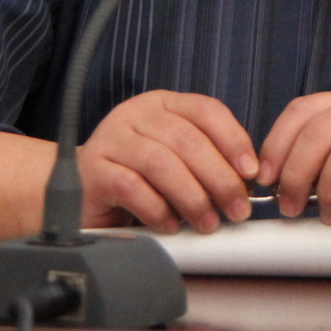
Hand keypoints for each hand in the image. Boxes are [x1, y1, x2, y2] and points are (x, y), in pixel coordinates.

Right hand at [78, 90, 258, 232]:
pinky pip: (131, 188)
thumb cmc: (137, 176)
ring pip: (161, 163)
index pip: (207, 111)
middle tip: (236, 209)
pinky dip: (157, 209)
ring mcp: (111, 139)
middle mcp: (136, 114)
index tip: (252, 173)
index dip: (234, 140)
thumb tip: (244, 184)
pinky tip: (170, 225)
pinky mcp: (92, 171)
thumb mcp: (176, 159)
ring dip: (192, 197)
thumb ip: (206, 161)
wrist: (78, 189)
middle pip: (187, 140)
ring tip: (208, 222)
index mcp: (163, 104)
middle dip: (219, 178)